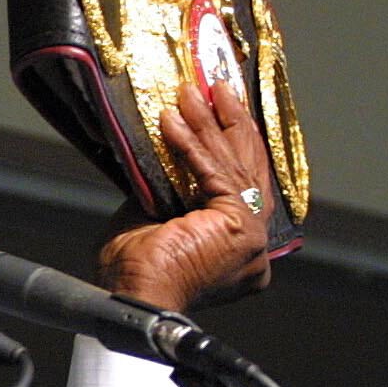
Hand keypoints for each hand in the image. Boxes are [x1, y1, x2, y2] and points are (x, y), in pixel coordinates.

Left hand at [96, 79, 272, 313]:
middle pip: (247, 169)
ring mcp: (250, 237)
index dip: (230, 144)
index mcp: (236, 250)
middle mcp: (253, 246)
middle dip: (230, 124)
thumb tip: (159, 159)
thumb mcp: (148, 221)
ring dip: (210, 124)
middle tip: (219, 87)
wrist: (134, 298)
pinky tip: (176, 118)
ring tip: (196, 91)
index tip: (221, 110)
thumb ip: (162, 193)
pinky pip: (213, 173)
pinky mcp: (237, 226)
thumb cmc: (135, 273)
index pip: (237, 185)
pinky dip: (192, 144)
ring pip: (232, 166)